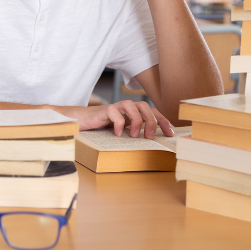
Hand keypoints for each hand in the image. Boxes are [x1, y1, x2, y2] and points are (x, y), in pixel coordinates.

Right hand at [57, 100, 173, 138]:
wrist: (80, 122)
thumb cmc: (102, 128)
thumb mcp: (122, 132)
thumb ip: (134, 133)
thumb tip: (152, 144)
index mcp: (133, 113)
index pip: (152, 112)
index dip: (163, 121)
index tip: (170, 134)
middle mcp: (125, 108)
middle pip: (144, 106)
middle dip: (152, 121)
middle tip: (151, 136)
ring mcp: (114, 107)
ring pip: (131, 105)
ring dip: (137, 120)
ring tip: (134, 135)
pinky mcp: (103, 110)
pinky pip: (114, 112)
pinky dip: (118, 123)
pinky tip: (117, 134)